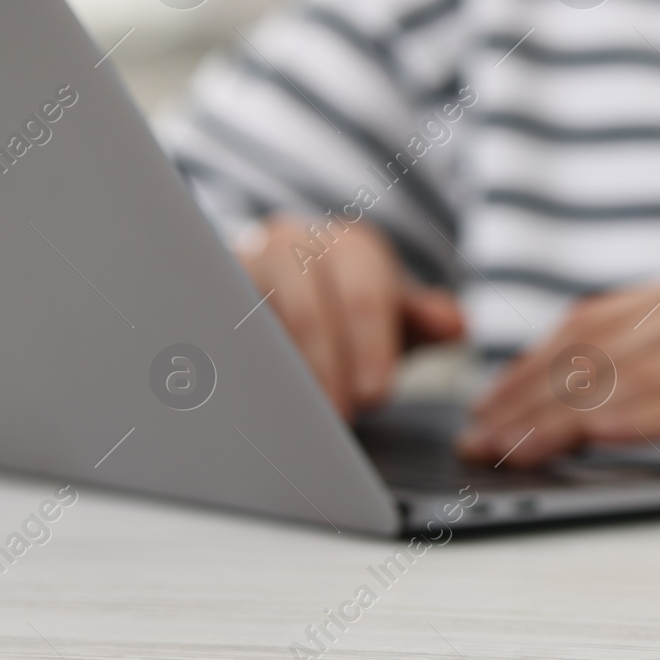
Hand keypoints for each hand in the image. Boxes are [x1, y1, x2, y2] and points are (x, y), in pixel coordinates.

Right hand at [235, 214, 463, 418]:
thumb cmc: (348, 309)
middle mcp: (293, 242)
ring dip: (278, 370)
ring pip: (256, 314)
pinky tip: (248, 400)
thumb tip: (456, 324)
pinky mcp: (204, 294)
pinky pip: (213, 325)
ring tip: (296, 415)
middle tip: (340, 417)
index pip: (366, 292)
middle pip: (309, 304)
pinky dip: (233, 364)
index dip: (372, 344)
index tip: (376, 394)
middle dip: (327, 364)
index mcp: (350, 246)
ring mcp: (242, 264)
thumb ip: (424, 319)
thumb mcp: (392, 314)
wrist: (284, 288)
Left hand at [456, 264, 659, 466]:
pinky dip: (646, 418)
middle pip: (607, 343)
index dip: (531, 362)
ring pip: (644, 370)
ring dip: (568, 414)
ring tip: (519, 447)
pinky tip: (601, 436)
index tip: (485, 404)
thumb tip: (590, 402)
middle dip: (533, 393)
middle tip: (482, 435)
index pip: (595, 319)